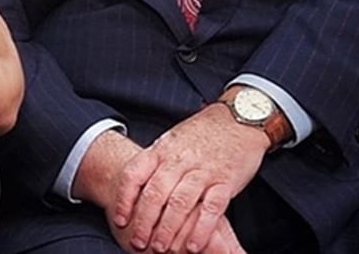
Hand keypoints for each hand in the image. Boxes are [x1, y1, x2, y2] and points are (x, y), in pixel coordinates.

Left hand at [111, 104, 265, 252]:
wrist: (238, 118)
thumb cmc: (201, 133)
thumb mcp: (171, 140)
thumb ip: (154, 161)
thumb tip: (133, 185)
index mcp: (161, 149)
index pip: (134, 174)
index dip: (124, 199)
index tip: (120, 219)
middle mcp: (179, 160)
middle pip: (155, 193)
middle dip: (144, 221)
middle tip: (138, 242)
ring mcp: (203, 170)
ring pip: (180, 202)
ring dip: (169, 229)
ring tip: (161, 248)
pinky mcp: (226, 180)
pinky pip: (211, 208)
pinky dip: (201, 229)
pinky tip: (193, 245)